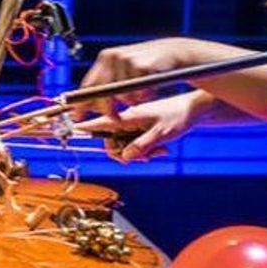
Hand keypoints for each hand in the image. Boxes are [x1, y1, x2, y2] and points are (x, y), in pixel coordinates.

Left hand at [72, 38, 198, 118]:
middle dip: (107, 109)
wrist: (176, 51)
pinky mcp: (142, 65)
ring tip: (143, 91)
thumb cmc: (148, 65)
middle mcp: (113, 56)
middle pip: (102, 92)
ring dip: (133, 100)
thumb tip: (90, 104)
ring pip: (122, 95)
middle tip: (115, 118)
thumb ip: (109, 83)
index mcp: (106, 57)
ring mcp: (127, 60)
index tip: (78, 116)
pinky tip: (151, 86)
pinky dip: (145, 95)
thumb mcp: (125, 70)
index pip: (88, 84)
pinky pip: (138, 93)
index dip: (81, 103)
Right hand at [77, 92, 206, 162]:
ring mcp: (133, 126)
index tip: (72, 128)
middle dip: (126, 154)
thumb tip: (124, 157)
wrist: (194, 110)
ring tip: (158, 152)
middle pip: (112, 143)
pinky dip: (146, 151)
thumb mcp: (161, 134)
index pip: (99, 122)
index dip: (84, 127)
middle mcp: (126, 120)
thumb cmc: (178, 116)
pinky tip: (161, 149)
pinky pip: (135, 146)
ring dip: (139, 154)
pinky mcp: (140, 130)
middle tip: (146, 157)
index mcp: (127, 116)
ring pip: (125, 147)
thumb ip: (141, 146)